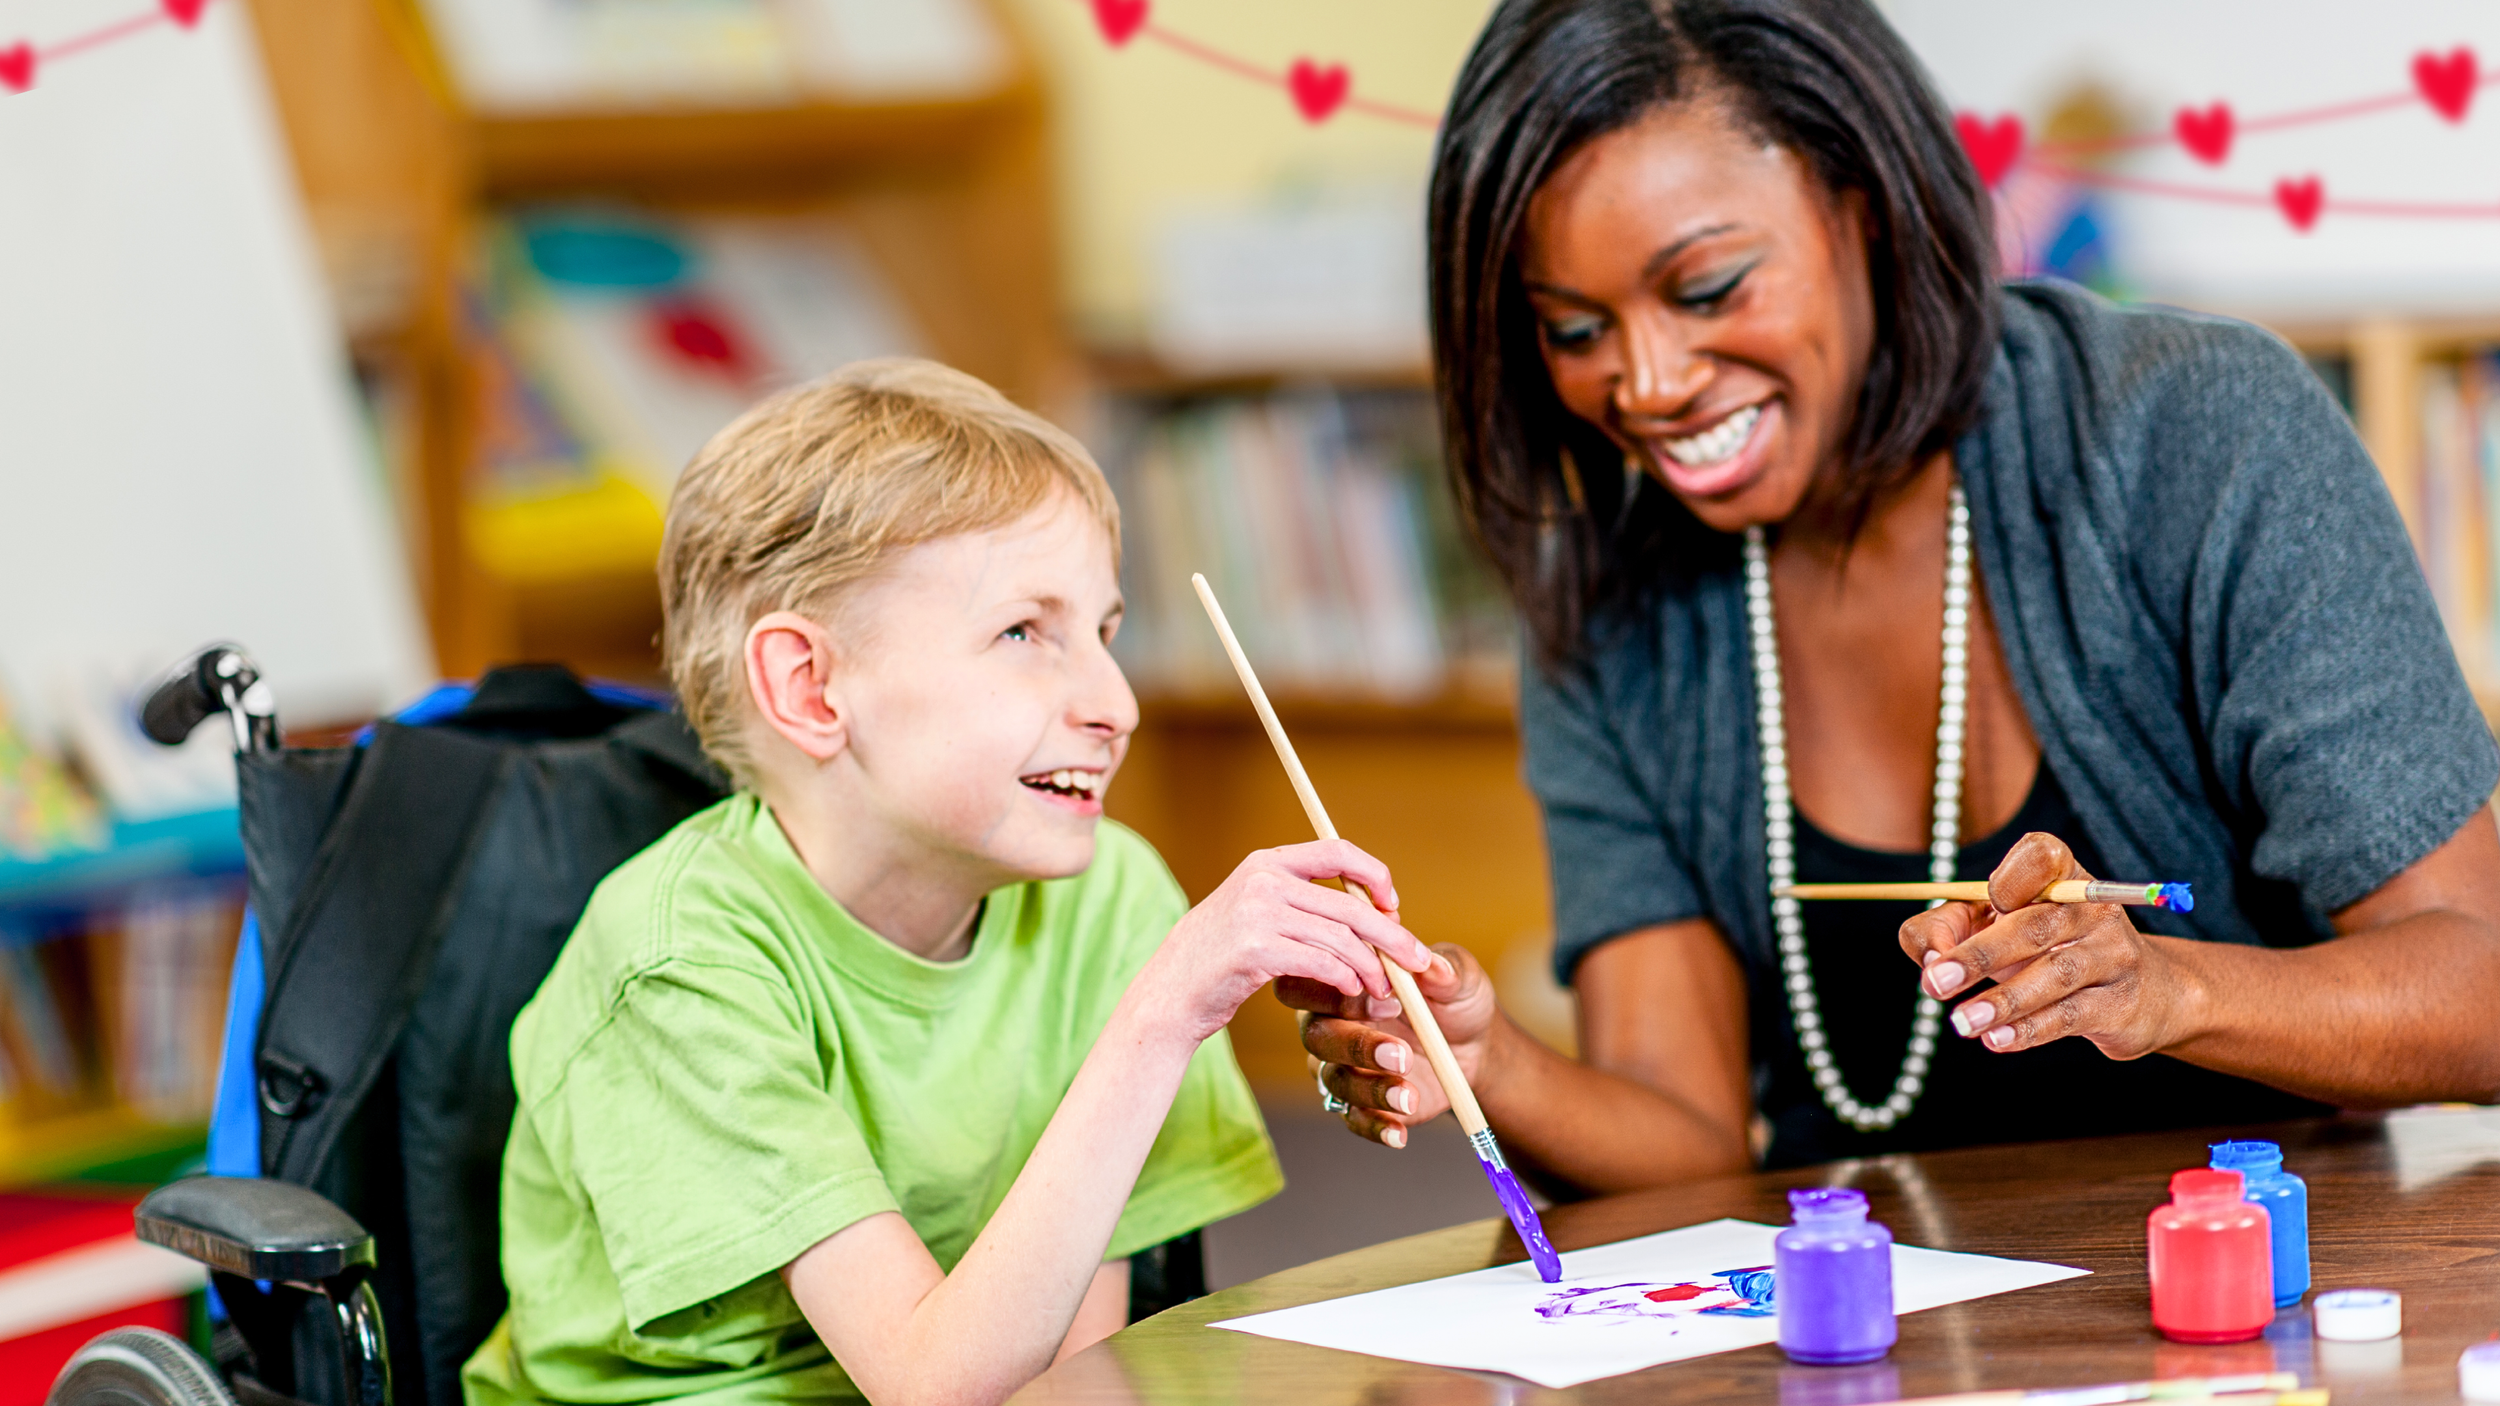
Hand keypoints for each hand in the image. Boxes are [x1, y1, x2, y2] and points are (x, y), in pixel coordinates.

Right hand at [1137, 839, 1433, 1047]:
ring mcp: (1258, 913)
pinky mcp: (1256, 950)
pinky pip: (1322, 962)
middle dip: (1393, 935)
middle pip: (1351, 903)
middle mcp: (1263, 880)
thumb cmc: (1219, 959)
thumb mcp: (1254, 911)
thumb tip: (1367, 908)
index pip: (1338, 851)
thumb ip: (1299, 900)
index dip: (1375, 875)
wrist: (1169, 994)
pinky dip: (1346, 979)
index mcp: (1267, 862)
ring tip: (1384, 991)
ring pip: (1342, 938)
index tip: (1392, 906)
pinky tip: (1353, 992)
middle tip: (1418, 961)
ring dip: (1372, 968)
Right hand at [1277, 941, 1489, 1147]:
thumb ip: (1444, 968)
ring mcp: (1344, 1067)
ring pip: (1335, 1081)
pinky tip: (1400, 1132)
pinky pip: (1354, 1119)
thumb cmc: (1454, 998)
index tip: (1391, 999)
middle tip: (1401, 1054)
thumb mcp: (1459, 976)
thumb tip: (1431, 964)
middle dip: (1356, 1045)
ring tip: (1410, 1097)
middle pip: (1317, 1037)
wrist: (1475, 1046)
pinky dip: (1375, 1127)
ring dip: (1371, 1090)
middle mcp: (1332, 1025)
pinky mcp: (1362, 1103)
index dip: (1339, 993)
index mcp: (1343, 984)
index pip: (1310, 984)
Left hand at [1897, 832, 2192, 1058]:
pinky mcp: (2120, 1003)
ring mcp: (2113, 955)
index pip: (2041, 856)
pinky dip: (2030, 1029)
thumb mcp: (1993, 926)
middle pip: (2034, 926)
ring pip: (2054, 974)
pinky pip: (2071, 1014)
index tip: (1986, 904)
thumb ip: (1945, 928)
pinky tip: (1997, 1039)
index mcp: (2061, 876)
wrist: (2142, 996)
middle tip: (1935, 982)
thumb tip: (1929, 959)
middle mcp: (2092, 910)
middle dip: (1978, 955)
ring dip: (2003, 1000)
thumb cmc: (2046, 951)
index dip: (2010, 878)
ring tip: (1963, 1021)